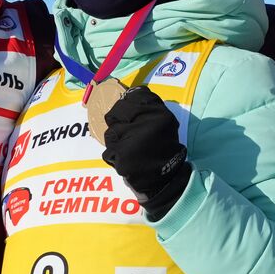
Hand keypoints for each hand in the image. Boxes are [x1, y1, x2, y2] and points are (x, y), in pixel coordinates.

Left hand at [101, 86, 190, 221]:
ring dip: (115, 142)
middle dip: (117, 124)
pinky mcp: (122, 156)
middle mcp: (146, 123)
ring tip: (130, 150)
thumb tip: (131, 92)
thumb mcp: (165, 124)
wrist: (166, 180)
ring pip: (109, 134)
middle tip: (128, 136)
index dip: (125, 106)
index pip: (132, 97)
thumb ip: (149, 106)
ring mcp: (132, 140)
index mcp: (159, 114)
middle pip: (114, 114)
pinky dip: (115, 157)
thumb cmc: (163, 149)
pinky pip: (108, 152)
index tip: (128, 116)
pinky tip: (127, 161)